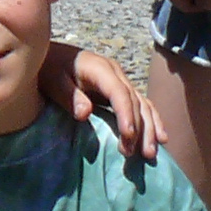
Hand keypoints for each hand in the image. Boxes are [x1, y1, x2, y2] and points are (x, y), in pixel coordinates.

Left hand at [49, 43, 166, 160]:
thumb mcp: (53, 80)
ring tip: (151, 153)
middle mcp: (116, 74)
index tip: (128, 135)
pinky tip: (160, 139)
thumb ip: (69, 96)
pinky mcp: (121, 90)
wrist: (51, 57)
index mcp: (100, 69)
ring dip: (150, 129)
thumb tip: (85, 113)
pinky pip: (142, 106)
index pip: (119, 93)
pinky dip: (152, 121)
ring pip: (143, 105)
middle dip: (140, 128)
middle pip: (135, 101)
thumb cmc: (49, 68)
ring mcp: (121, 81)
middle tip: (140, 154)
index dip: (126, 114)